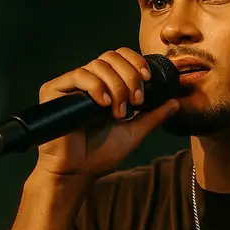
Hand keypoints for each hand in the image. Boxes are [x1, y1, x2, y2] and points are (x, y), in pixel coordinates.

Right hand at [32, 48, 179, 180]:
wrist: (77, 172)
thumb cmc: (100, 154)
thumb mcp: (134, 131)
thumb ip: (152, 116)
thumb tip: (175, 102)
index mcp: (105, 85)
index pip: (120, 57)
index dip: (135, 62)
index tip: (147, 79)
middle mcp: (87, 81)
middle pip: (111, 57)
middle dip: (129, 76)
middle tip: (135, 101)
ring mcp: (71, 85)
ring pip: (97, 65)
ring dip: (116, 86)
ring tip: (118, 111)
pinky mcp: (53, 90)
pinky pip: (78, 75)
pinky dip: (96, 87)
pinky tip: (103, 105)